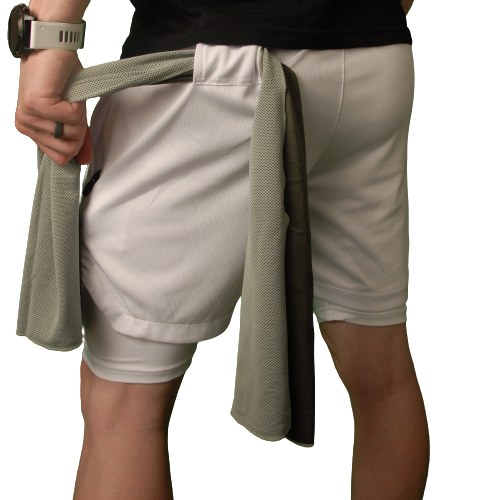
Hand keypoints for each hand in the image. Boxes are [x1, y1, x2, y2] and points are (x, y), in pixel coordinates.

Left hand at [15, 49, 92, 165]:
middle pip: (66, 150)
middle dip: (79, 130)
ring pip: (70, 134)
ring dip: (78, 115)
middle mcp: (25, 124)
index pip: (59, 158)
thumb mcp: (72, 114)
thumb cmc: (61, 75)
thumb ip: (77, 138)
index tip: (75, 123)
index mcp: (30, 128)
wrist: (53, 47)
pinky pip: (70, 119)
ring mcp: (29, 116)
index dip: (76, 143)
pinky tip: (67, 93)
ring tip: (69, 97)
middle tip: (72, 108)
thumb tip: (83, 160)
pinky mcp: (37, 105)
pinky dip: (76, 106)